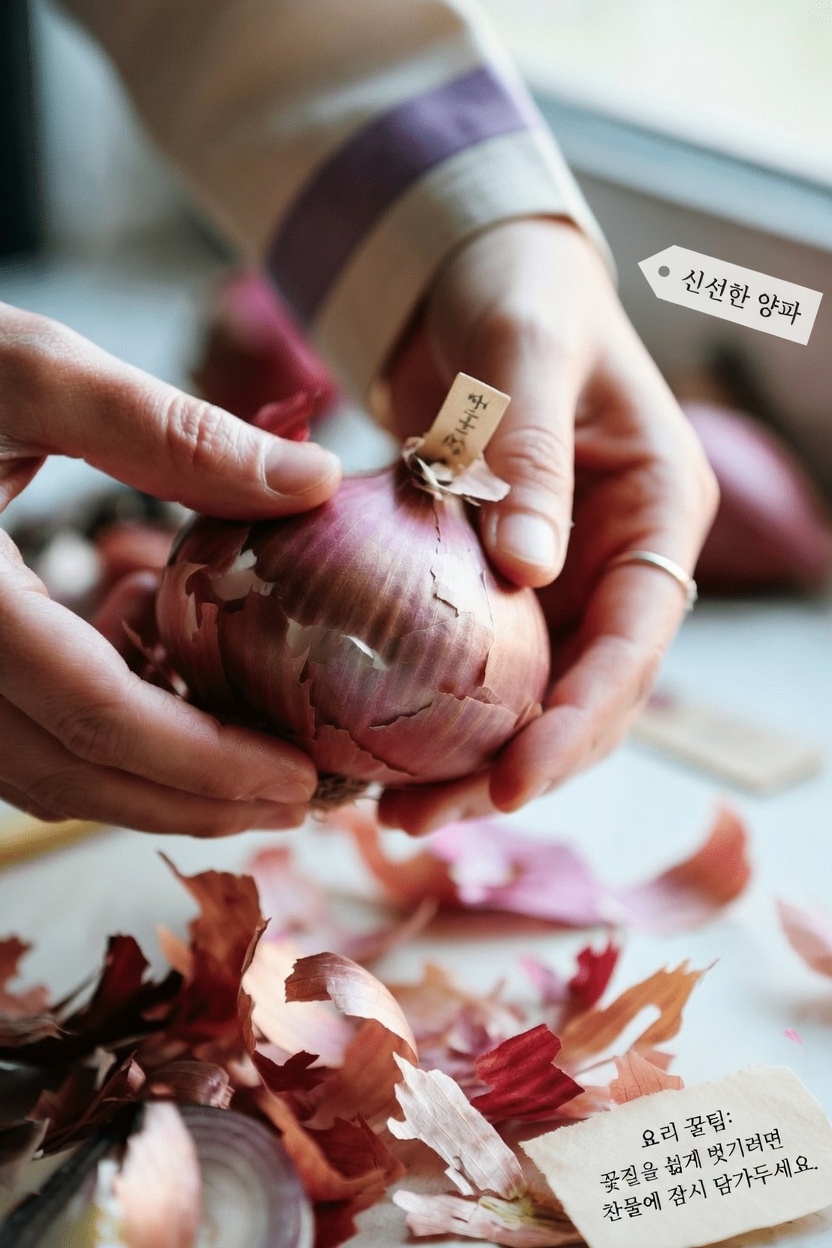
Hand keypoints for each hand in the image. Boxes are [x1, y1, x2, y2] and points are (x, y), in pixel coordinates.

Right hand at [0, 304, 340, 835]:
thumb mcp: (30, 372)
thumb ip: (168, 431)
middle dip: (192, 801)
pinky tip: (162, 679)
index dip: (207, 763)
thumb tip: (310, 479)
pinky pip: (16, 737)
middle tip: (294, 800)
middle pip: (70, 775)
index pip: (95, 717)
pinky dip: (99, 737)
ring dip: (149, 785)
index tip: (298, 776)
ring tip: (251, 769)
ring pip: (38, 774)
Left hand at [376, 218, 718, 832]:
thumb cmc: (518, 293)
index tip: (514, 784)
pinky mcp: (498, 578)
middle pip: (583, 694)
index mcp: (657, 511)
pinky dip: (432, 707)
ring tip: (390, 809)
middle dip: (516, 768)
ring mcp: (559, 574)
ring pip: (528, 694)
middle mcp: (616, 558)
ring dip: (468, 757)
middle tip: (422, 817)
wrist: (476, 275)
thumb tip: (530, 569)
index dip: (581, 721)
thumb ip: (530, 449)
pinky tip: (373, 741)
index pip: (634, 641)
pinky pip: (474, 660)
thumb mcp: (525, 351)